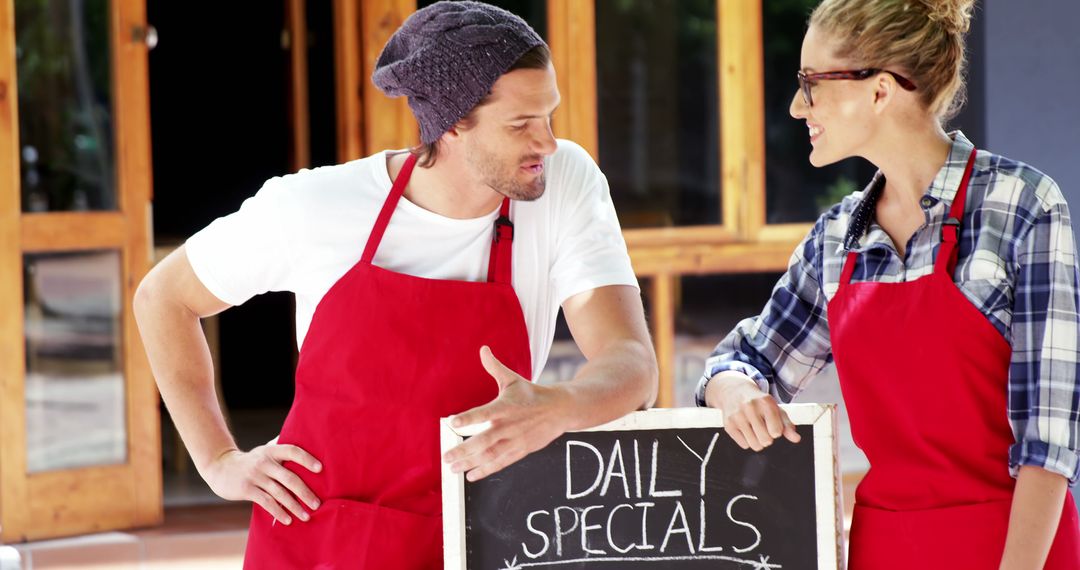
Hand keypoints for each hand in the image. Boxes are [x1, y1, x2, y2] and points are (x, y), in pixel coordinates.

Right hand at [202, 443, 322, 524]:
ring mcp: (255, 476)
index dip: (306, 459)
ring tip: (306, 516)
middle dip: (305, 492)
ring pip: (279, 493)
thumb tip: (306, 439)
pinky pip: (266, 502)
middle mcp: (264, 462)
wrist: (220, 467)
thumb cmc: (251, 461)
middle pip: (289, 477)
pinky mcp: (246, 489)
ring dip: (294, 506)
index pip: (292, 451)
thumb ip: (282, 449)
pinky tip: (288, 520)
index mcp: (272, 451)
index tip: (320, 468)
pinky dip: (278, 512)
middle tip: (317, 504)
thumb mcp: (264, 450)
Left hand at [443, 346, 571, 480]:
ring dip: (471, 463)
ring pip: (491, 455)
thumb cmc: (532, 394)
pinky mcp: (521, 451)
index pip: (484, 413)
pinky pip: (501, 463)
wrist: (560, 409)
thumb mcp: (513, 379)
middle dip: (464, 450)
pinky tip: (471, 475)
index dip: (469, 418)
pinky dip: (486, 470)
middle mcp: (509, 425)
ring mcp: (515, 440)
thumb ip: (494, 367)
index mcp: (505, 406)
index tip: (452, 422)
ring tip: (454, 468)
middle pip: (484, 440)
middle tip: (446, 456)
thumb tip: (483, 349)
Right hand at [706, 371, 799, 450]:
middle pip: (766, 440)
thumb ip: (787, 424)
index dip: (776, 431)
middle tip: (763, 428)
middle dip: (767, 438)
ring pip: (755, 445)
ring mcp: (737, 416)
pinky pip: (744, 445)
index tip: (773, 426)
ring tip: (755, 430)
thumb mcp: (775, 408)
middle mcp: (750, 407)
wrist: (734, 391)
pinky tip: (745, 429)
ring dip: (758, 441)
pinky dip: (747, 440)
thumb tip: (796, 439)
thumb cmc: (758, 402)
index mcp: (765, 402)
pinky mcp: (728, 424)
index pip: (776, 431)